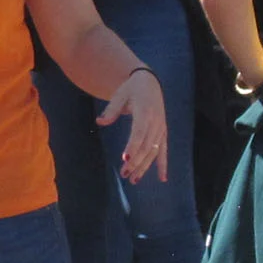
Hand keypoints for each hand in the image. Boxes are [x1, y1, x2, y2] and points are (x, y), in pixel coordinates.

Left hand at [100, 68, 169, 182]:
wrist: (149, 83)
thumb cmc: (131, 89)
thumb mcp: (119, 95)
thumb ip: (111, 110)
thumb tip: (99, 121)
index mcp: (145, 112)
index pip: (139, 132)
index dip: (133, 146)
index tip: (125, 158)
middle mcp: (156, 122)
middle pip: (146, 146)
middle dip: (136, 161)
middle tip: (124, 174)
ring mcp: (161, 129)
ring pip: (153, 151)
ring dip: (145, 166)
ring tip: (134, 180)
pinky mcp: (163, 133)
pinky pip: (163, 150)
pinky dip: (163, 164)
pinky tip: (162, 178)